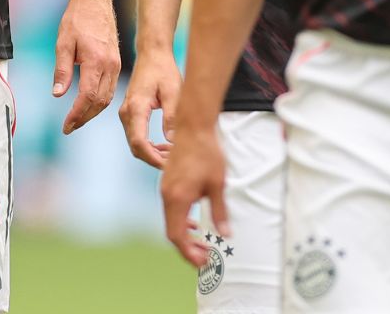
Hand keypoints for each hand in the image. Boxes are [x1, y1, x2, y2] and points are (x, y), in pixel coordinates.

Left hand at [53, 0, 120, 134]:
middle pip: (100, 102)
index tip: (66, 125)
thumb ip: (62, 70)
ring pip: (107, 97)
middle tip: (69, 127)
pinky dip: (100, 101)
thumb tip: (58, 94)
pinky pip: (110, 88)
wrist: (95, 2)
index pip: (88, 96)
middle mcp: (110, 65)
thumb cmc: (77, 19)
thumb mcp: (63, 43)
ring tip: (77, 119)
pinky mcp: (116, 62)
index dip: (77, 114)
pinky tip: (88, 104)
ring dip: (92, 112)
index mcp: (95, 60)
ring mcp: (115, 64)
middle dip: (84, 117)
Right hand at [118, 49, 180, 167]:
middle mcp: (126, 113)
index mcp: (136, 107)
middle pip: (136, 147)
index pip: (139, 142)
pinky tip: (166, 147)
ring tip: (175, 156)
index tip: (170, 165)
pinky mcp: (130, 114)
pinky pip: (137, 136)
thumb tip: (173, 141)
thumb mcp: (173, 91)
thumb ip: (172, 116)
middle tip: (177, 163)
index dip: (154, 158)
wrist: (152, 54)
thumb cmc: (164, 70)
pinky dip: (150, 146)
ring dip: (153, 154)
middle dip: (155, 159)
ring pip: (136, 144)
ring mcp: (126, 114)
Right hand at [159, 123, 224, 266]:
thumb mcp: (218, 185)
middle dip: (187, 248)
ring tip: (201, 243)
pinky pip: (171, 210)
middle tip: (205, 257)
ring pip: (170, 221)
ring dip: (184, 235)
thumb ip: (219, 212)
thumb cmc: (206, 153)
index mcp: (177, 199)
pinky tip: (194, 222)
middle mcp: (166, 196)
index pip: (178, 236)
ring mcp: (165, 189)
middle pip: (171, 232)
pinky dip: (181, 221)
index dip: (189, 253)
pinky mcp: (168, 183)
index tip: (203, 262)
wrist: (193, 126)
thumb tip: (224, 234)